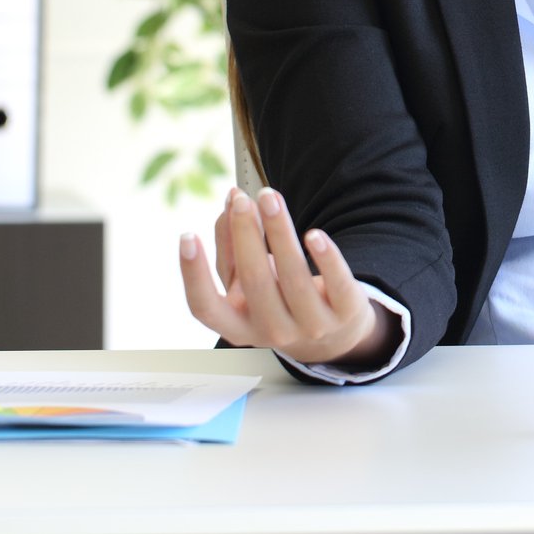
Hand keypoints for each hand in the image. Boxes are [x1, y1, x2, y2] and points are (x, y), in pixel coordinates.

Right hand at [179, 187, 387, 367]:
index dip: (193, 274)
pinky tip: (313, 234)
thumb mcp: (248, 282)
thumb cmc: (279, 300)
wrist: (332, 335)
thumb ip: (233, 246)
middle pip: (254, 282)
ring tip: (270, 198)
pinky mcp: (346, 313)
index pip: (205, 308)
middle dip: (246, 236)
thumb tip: (231, 202)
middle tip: (243, 200)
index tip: (187, 236)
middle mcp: (272, 332)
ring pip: (293, 278)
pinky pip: (336, 283)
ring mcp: (311, 326)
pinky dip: (326, 257)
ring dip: (279, 232)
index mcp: (238, 327)